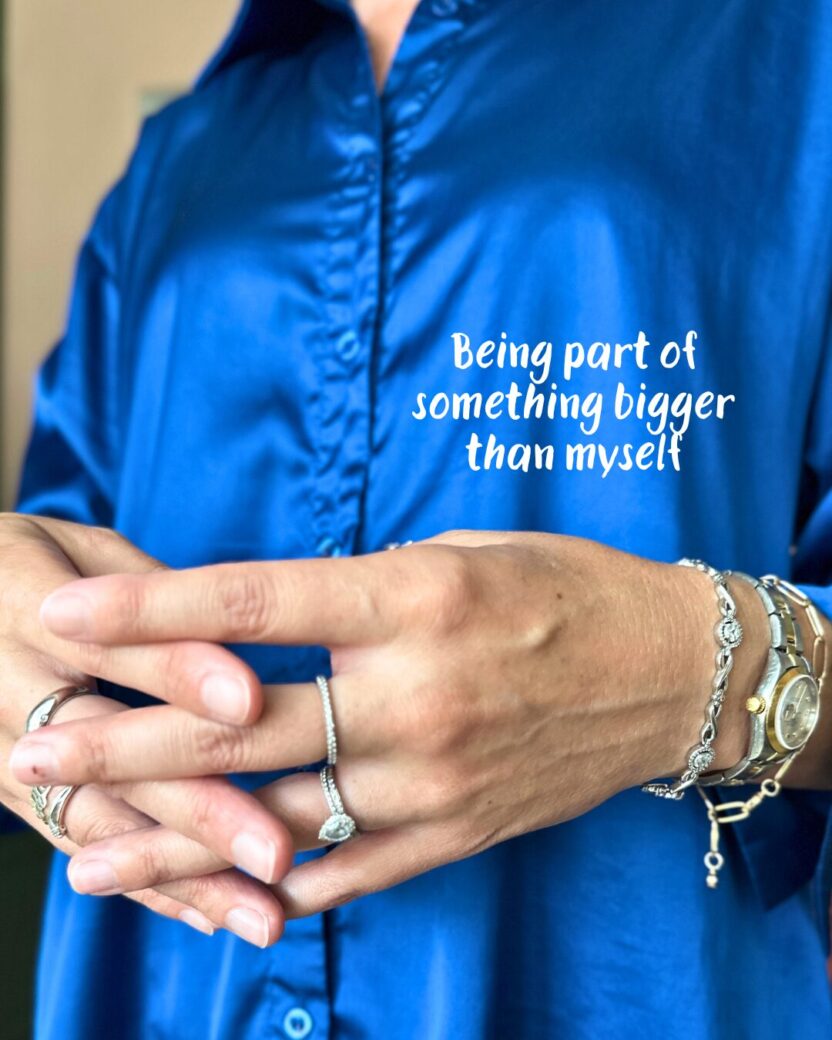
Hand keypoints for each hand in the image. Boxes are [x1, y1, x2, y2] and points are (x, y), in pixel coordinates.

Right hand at [0, 513, 290, 945]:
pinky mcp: (15, 795)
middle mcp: (12, 694)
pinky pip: (82, 845)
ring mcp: (9, 757)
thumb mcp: (78, 546)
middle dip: (199, 810)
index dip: (183, 674)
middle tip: (275, 851)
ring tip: (261, 914)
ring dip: (184, 876)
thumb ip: (148, 589)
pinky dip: (147, 885)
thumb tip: (235, 625)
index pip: (119, 650)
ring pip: (101, 824)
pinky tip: (213, 915)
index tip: (250, 702)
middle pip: (112, 761)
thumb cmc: (28, 560)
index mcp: (31, 612)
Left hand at [9, 530, 763, 917]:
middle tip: (34, 748)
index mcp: (414, 599)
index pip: (255, 602)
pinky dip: (275, 879)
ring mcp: (436, 776)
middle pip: (243, 728)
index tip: (69, 613)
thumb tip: (273, 624)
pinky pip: (348, 868)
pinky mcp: (460, 832)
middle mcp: (416, 694)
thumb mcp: (460, 556)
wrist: (670, 672)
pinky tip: (210, 892)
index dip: (150, 608)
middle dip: (125, 741)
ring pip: (281, 817)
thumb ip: (361, 594)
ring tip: (86, 854)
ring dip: (175, 838)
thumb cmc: (566, 589)